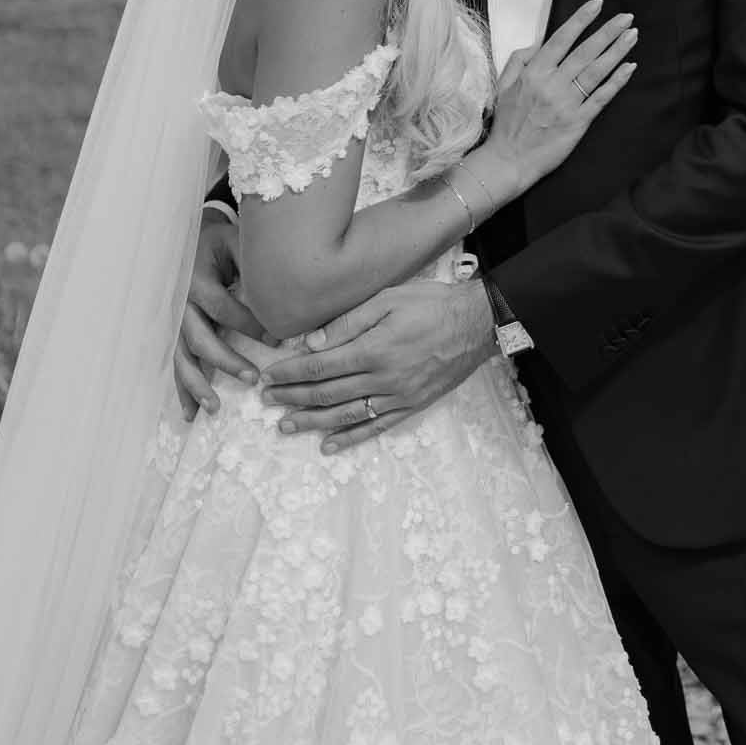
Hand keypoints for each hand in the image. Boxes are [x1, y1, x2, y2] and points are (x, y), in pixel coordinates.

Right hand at [174, 214, 268, 420]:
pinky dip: (182, 388)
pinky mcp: (174, 331)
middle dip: (224, 360)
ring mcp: (175, 319)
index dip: (248, 324)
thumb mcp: (238, 244)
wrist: (193, 238)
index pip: (222, 306)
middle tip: (252, 378)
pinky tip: (190, 412)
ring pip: (182, 356)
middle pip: (199, 337)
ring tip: (214, 407)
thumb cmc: (222, 242)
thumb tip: (292, 289)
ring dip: (196, 383)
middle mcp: (181, 302)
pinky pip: (176, 361)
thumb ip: (256, 266)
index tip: (276, 340)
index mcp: (198, 278)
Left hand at [261, 280, 494, 451]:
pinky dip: (351, 439)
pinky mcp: (411, 405)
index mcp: (373, 349)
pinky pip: (376, 427)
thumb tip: (312, 343)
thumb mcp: (388, 298)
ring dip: (312, 422)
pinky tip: (329, 446)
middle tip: (267, 401)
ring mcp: (397, 396)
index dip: (291, 372)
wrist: (477, 324)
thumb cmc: (432, 304)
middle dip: (293, 397)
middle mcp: (382, 378)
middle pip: (327, 392)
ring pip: (346, 415)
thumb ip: (348, 322)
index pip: (321, 366)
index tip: (268, 376)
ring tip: (286, 427)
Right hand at [485, 0, 637, 193]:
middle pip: (585, 52)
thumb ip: (519, 60)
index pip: (561, 39)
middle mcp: (552, 85)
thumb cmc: (506, 123)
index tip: (598, 4)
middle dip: (608, 32)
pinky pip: (601, 98)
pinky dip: (616, 82)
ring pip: (596, 72)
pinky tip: (629, 68)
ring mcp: (566, 104)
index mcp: (533, 73)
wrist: (508, 160)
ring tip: (633, 36)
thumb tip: (539, 43)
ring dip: (616, 52)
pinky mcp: (578, 123)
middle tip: (627, 17)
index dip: (581, 20)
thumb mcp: (502, 86)